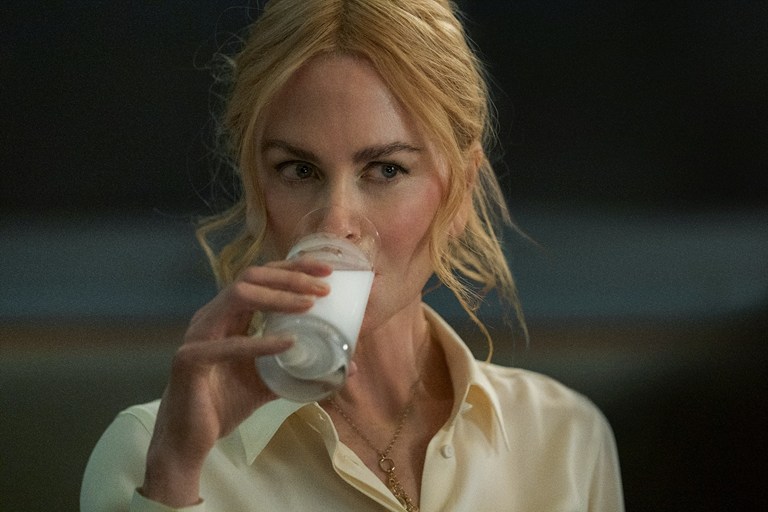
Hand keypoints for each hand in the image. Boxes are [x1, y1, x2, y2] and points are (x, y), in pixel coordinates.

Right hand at [141, 257, 330, 506]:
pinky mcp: (190, 361)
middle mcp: (210, 318)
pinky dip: (261, 342)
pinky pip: (230, 345)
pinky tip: (289, 343)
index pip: (260, 279)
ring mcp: (198, 335)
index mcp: (226, 317)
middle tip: (324, 287)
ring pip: (239, 297)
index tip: (326, 271)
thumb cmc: (224, 406)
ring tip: (310, 305)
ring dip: (278, 297)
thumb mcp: (270, 381)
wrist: (188, 443)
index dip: (292, 268)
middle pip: (251, 277)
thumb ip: (301, 368)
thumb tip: (348, 367)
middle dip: (290, 276)